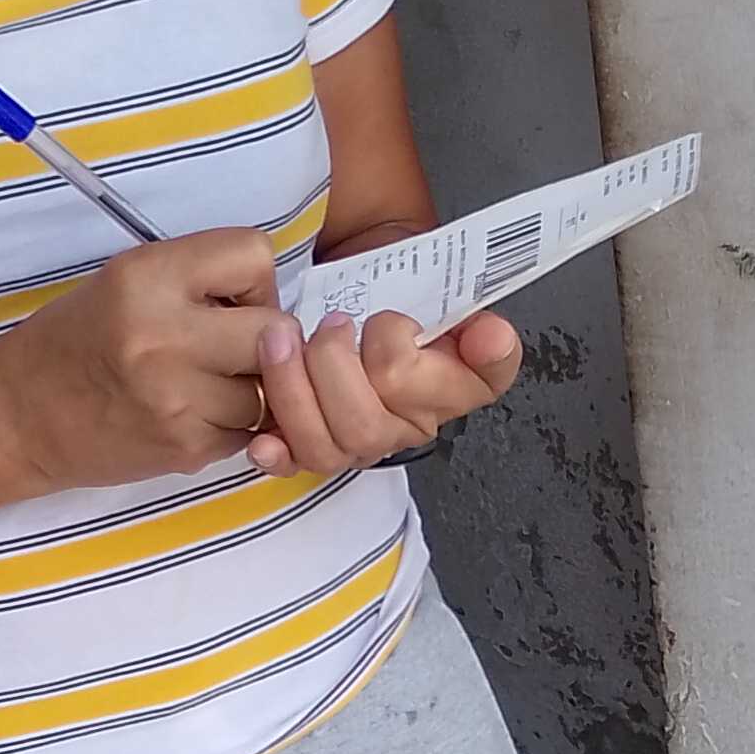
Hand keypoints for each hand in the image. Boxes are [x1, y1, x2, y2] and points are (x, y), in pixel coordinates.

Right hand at [0, 230, 291, 494]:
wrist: (20, 416)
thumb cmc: (78, 340)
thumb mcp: (128, 281)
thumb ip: (201, 280)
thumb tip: (278, 302)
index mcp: (146, 277)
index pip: (254, 256)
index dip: (253, 281)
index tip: (228, 300)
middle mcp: (163, 335)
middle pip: (277, 331)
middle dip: (267, 340)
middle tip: (232, 348)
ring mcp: (177, 398)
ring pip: (270, 390)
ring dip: (251, 389)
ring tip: (203, 384)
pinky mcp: (185, 447)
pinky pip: (250, 431)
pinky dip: (233, 425)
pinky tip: (190, 415)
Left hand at [245, 301, 525, 476]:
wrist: (355, 292)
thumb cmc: (396, 292)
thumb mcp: (442, 288)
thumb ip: (473, 310)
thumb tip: (492, 336)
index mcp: (453, 390)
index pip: (454, 390)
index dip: (411, 355)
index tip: (395, 323)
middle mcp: (407, 426)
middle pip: (371, 426)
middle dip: (338, 368)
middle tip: (329, 325)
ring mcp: (357, 443)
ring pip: (327, 446)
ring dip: (293, 389)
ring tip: (280, 340)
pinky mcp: (310, 445)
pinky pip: (293, 465)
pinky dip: (276, 452)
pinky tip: (262, 438)